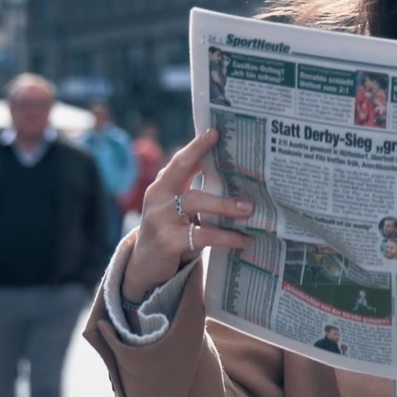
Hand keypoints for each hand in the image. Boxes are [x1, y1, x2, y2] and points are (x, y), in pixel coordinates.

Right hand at [121, 128, 254, 303]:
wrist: (145, 265)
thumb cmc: (171, 229)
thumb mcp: (178, 207)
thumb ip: (195, 190)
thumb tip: (235, 175)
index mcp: (163, 185)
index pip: (180, 160)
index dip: (196, 145)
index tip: (215, 131)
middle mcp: (158, 197)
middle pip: (181, 172)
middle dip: (206, 162)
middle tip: (238, 163)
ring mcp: (160, 218)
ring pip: (195, 203)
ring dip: (225, 204)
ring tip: (250, 209)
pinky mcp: (167, 241)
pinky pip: (202, 235)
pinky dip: (226, 237)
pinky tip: (243, 239)